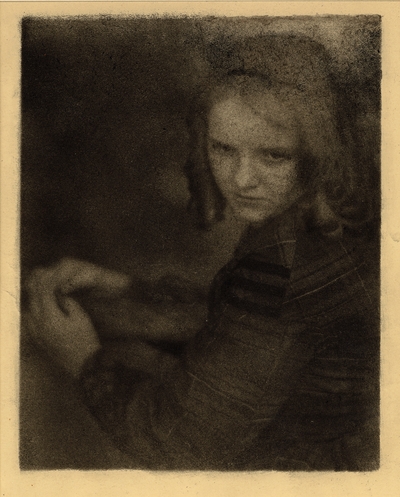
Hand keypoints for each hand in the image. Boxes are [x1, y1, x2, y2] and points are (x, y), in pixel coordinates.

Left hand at [24, 258, 131, 377]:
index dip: (47, 280)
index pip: (43, 292)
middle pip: (32, 300)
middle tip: (41, 275)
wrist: (83, 364)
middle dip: (36, 286)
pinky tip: (39, 308)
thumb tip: (59, 293)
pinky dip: (32, 310)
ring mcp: (36, 333)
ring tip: (40, 290)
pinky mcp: (37, 340)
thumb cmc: (85, 339)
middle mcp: (38, 324)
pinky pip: (29, 321)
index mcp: (50, 317)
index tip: (51, 272)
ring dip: (33, 298)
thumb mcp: (80, 317)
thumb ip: (68, 302)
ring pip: (28, 310)